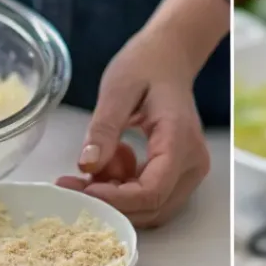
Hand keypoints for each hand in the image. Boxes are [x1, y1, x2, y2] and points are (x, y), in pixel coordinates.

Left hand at [56, 0, 227, 227]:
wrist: (170, 58)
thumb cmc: (147, 66)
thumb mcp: (117, 89)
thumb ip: (103, 128)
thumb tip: (87, 166)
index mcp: (180, 141)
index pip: (152, 191)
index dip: (117, 199)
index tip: (83, 190)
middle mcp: (193, 164)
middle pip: (153, 208)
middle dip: (111, 203)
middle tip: (73, 185)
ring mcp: (189, 172)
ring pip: (151, 208)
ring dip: (117, 198)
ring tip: (94, 168)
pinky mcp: (180, 175)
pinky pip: (151, 197)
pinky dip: (125, 190)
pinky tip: (113, 161)